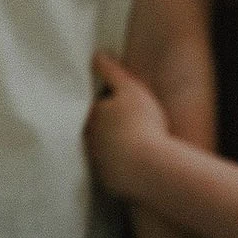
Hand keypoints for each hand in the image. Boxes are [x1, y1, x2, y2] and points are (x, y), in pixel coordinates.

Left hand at [85, 50, 170, 203]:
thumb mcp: (130, 89)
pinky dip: (122, 169)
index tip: (125, 105)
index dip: (110, 104)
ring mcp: (99, 164)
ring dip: (114, 149)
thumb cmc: (141, 123)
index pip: (97, 107)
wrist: (147, 167)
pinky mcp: (109, 182)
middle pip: (97, 131)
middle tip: (129, 126)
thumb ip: (111, 71)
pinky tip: (137, 166)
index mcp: (93, 117)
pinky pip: (115, 172)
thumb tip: (96, 55)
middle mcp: (90, 142)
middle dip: (108, 129)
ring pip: (104, 152)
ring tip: (134, 146)